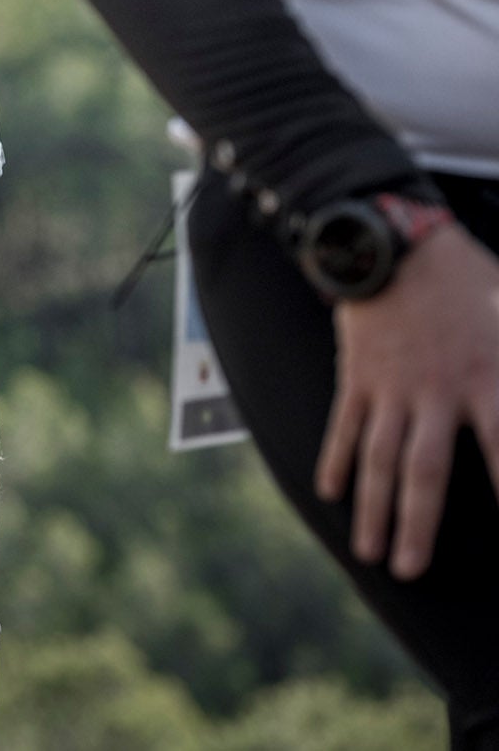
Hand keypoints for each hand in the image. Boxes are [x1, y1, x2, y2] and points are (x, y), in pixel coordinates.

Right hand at [316, 223, 498, 578]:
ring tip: (369, 553)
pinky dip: (335, 459)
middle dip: (417, 525)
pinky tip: (331, 492)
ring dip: (372, 509)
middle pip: (423, 471)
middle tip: (410, 571)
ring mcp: (390, 386)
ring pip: (378, 458)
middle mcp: (436, 392)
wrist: (395, 243)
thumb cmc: (468, 279)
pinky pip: (345, 425)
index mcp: (486, 378)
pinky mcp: (358, 376)